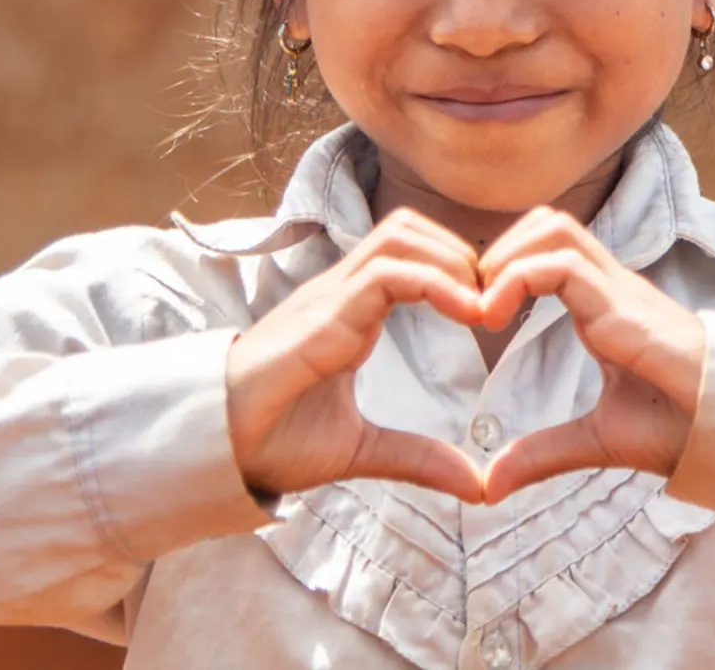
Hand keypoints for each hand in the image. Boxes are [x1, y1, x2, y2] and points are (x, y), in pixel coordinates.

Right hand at [226, 209, 489, 501]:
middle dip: (462, 253)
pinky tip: (465, 314)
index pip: (407, 253)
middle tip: (496, 303)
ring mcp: (328, 298)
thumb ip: (417, 458)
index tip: (493, 313)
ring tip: (483, 308)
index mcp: (348, 312)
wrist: (218, 450)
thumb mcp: (361, 450)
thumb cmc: (273, 441)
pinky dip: (434, 283)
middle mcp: (339, 292)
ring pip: (399, 236)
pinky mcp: (322, 315)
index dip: (456, 269)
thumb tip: (476, 486)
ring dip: (452, 262)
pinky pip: (385, 275)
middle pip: (408, 228)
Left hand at [474, 207, 707, 504]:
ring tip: (481, 310)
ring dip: (505, 259)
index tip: (473, 315)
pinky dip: (516, 278)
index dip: (505, 269)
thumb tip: (492, 482)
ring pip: (554, 229)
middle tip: (470, 303)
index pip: (549, 252)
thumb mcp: (595, 440)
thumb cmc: (681, 428)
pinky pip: (562, 265)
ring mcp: (621, 290)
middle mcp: (612, 287)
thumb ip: (543, 453)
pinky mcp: (625, 305)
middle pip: (549, 224)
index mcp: (605, 308)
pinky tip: (493, 318)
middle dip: (500, 250)